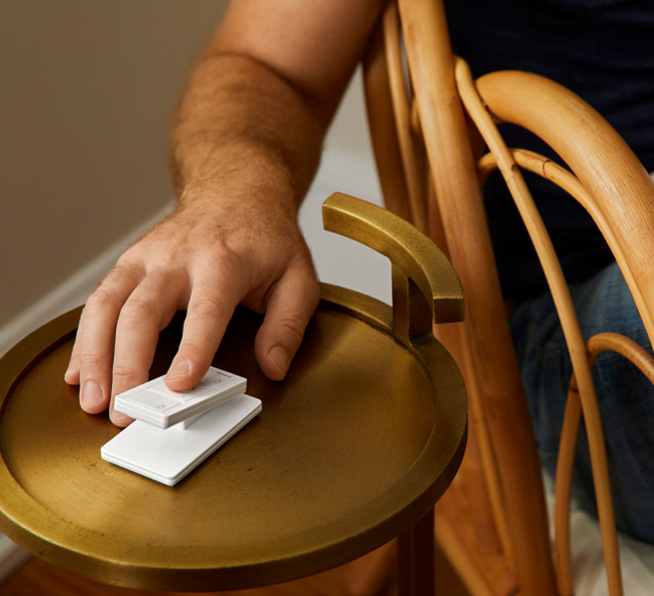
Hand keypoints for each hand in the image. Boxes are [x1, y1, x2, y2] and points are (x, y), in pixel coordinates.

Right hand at [64, 193, 319, 425]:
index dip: (191, 349)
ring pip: (107, 305)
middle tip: (126, 410)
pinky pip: (98, 300)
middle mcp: (177, 258)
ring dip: (95, 356)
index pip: (206, 310)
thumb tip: (273, 366)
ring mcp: (147, 258)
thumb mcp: (298, 277)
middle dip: (128, 366)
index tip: (178, 385)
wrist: (236, 189)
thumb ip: (288, 325)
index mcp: (224, 261)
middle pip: (141, 311)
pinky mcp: (130, 263)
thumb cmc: (266, 237)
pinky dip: (85, 338)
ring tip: (93, 398)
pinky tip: (80, 370)